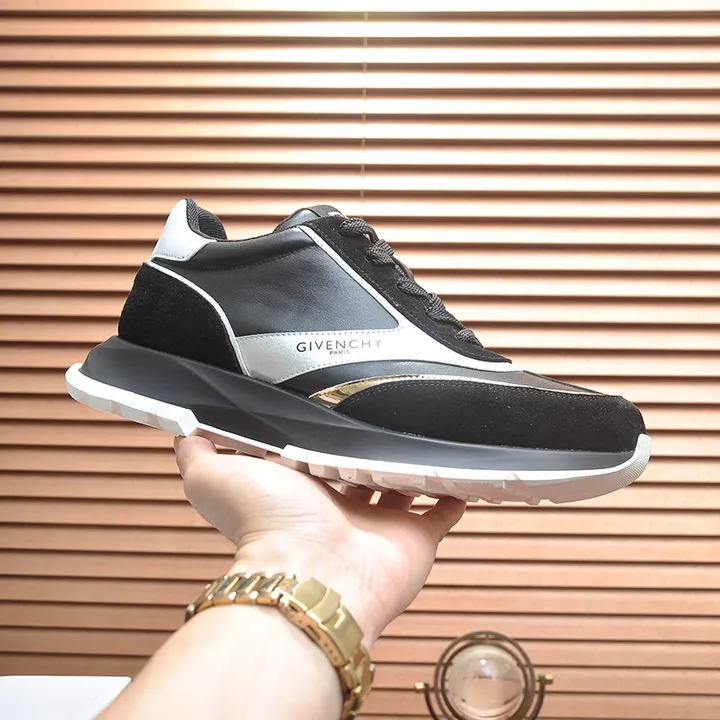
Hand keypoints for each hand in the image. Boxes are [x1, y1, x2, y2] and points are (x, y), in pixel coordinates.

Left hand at [175, 436, 465, 644]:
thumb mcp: (216, 477)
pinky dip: (451, 491)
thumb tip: (181, 429)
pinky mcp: (414, 536)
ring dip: (410, 462)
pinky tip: (457, 471)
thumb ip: (197, 451)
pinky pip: (441, 510)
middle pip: (362, 469)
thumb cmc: (266, 528)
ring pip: (402, 485)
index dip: (324, 433)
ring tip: (423, 433)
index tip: (336, 407)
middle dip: (369, 445)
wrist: (313, 574)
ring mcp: (380, 522)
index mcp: (303, 489)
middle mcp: (342, 506)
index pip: (317, 453)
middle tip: (384, 413)